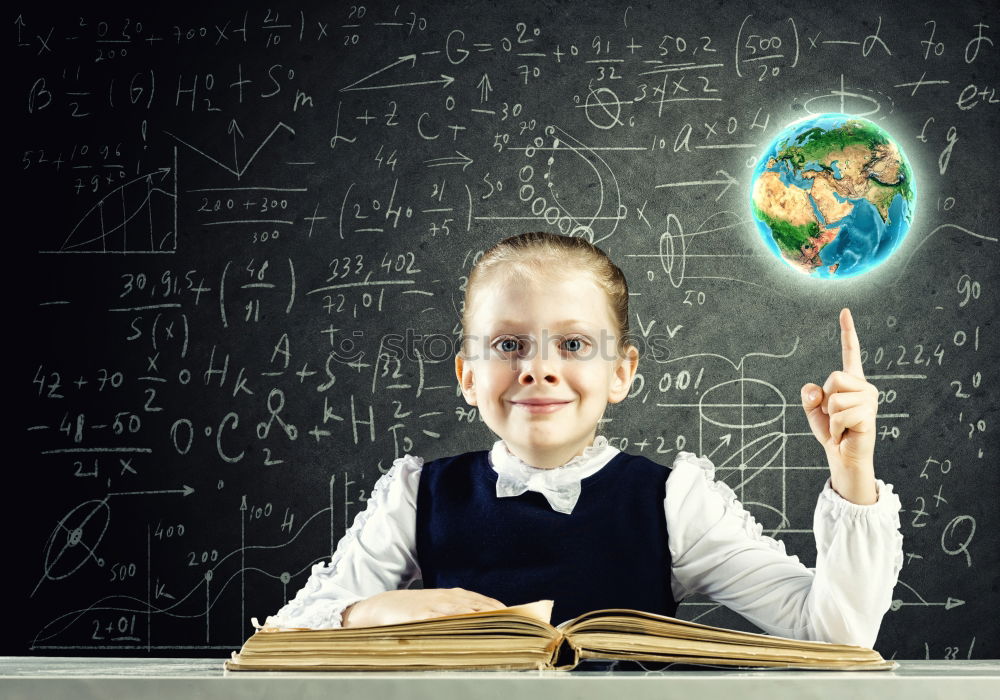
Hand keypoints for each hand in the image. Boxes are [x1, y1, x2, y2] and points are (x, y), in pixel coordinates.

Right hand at [341, 588, 505, 627]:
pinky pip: (442, 619)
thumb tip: (484, 625)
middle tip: (519, 625)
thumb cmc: (411, 610)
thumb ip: (458, 614)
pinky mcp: (421, 615)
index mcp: (453, 596)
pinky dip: (456, 623)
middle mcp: (447, 598)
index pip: (484, 602)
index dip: (503, 610)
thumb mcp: (437, 608)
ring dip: (484, 618)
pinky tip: (468, 628)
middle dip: (499, 615)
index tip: (521, 618)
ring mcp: (434, 606)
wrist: (380, 607)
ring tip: (502, 627)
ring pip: (465, 611)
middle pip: (480, 605)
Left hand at [801, 308, 878, 504]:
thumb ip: (809, 395)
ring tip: (841, 427)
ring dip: (830, 418)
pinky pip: (839, 415)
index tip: (844, 311)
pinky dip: (835, 428)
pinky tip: (845, 434)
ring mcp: (869, 400)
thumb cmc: (831, 431)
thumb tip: (816, 389)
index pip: (851, 352)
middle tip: (835, 417)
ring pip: (834, 399)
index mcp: (851, 381)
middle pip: (833, 378)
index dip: (848, 331)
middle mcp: (864, 387)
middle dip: (825, 400)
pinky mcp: (869, 415)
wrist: (843, 456)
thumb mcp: (813, 410)